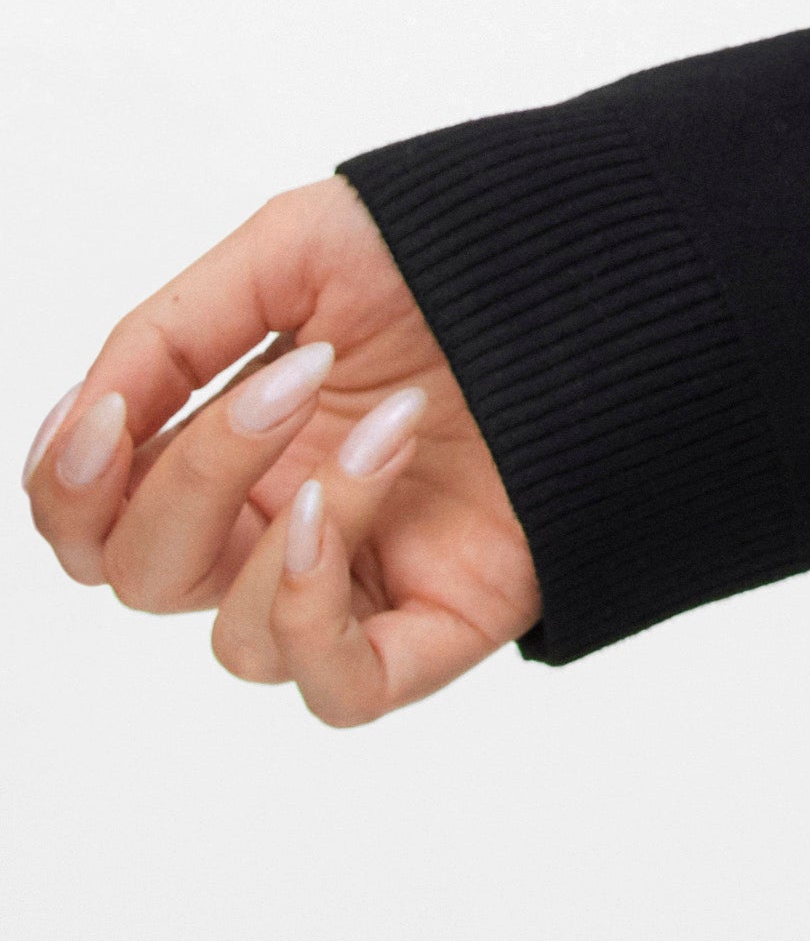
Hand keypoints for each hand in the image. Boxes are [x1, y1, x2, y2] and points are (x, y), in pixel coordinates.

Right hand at [26, 175, 540, 725]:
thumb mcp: (292, 252)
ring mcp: (363, 577)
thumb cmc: (465, 253)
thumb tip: (87, 415)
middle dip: (185, 482)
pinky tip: (343, 508)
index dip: (70, 485)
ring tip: (383, 421)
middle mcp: (288, 518)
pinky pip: (336, 689)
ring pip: (236, 642)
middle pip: (148, 577)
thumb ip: (169, 332)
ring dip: (281, 524)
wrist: (609, 264)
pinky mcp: (439, 622)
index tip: (104, 416)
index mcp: (242, 443)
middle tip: (291, 381)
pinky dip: (311, 611)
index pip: (99, 518)